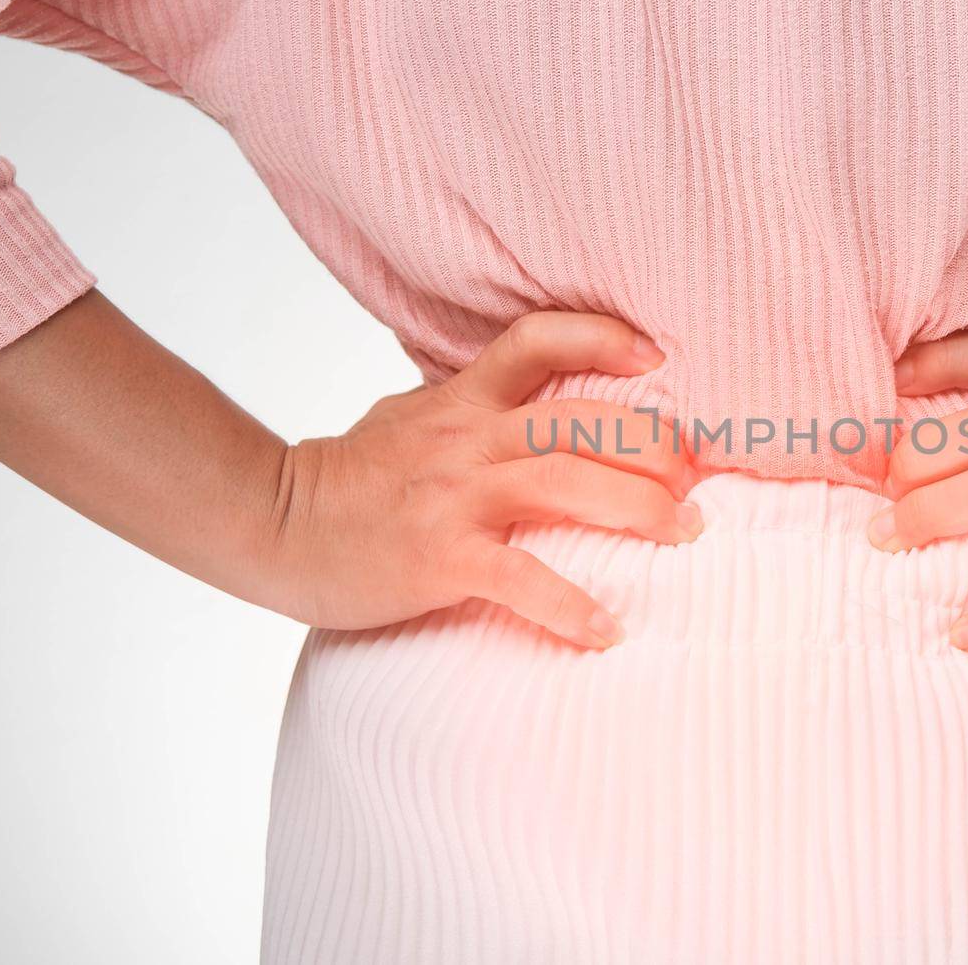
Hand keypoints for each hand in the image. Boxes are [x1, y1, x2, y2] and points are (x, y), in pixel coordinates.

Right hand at [264, 312, 699, 644]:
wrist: (270, 524)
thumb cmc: (348, 477)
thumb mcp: (410, 417)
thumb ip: (468, 404)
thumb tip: (524, 400)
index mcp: (464, 400)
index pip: (538, 339)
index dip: (603, 337)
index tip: (658, 355)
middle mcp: (470, 438)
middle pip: (581, 419)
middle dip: (654, 443)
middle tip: (697, 476)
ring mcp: (457, 496)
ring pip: (568, 484)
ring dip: (639, 510)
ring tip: (687, 534)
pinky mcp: (441, 557)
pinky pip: (522, 579)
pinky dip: (571, 606)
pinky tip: (607, 631)